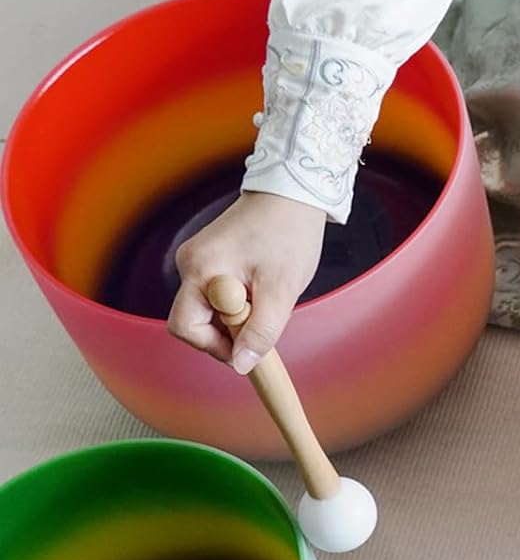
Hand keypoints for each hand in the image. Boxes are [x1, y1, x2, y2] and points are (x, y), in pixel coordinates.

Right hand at [168, 192, 326, 372]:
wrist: (293, 195)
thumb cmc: (288, 234)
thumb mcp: (281, 291)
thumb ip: (261, 330)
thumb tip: (242, 364)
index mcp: (199, 269)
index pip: (186, 328)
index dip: (216, 346)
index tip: (248, 346)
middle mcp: (189, 263)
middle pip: (195, 321)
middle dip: (229, 332)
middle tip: (264, 319)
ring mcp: (197, 260)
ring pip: (209, 310)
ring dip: (237, 317)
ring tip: (266, 298)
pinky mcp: (209, 259)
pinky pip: (217, 296)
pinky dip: (239, 303)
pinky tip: (261, 289)